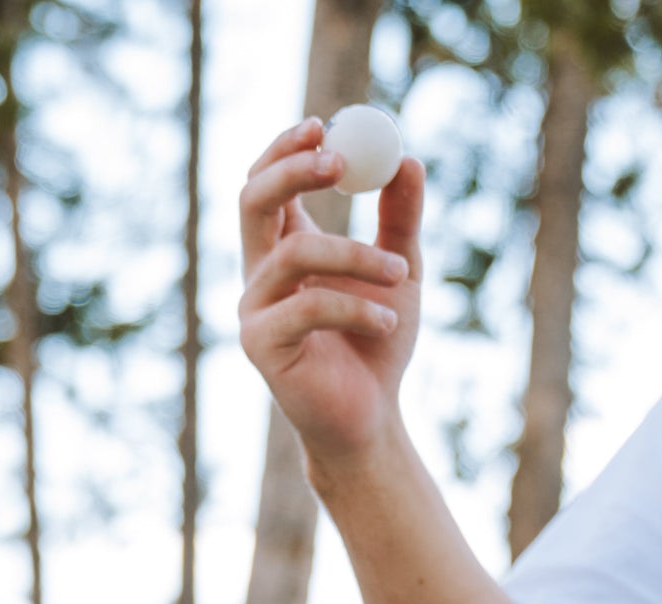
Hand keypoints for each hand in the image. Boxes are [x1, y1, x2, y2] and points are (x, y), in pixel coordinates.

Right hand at [238, 120, 424, 476]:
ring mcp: (255, 312)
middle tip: (338, 161)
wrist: (370, 419)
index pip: (267, 183)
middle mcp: (260, 275)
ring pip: (294, 253)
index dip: (285, 149)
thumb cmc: (378, 347)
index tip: (323, 125)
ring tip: (402, 273)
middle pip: (254, 201)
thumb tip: (408, 159)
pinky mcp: (262, 347)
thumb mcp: (401, 271)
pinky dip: (359, 308)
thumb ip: (400, 218)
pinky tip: (388, 322)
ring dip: (357, 256)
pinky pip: (310, 306)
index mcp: (284, 250)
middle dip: (291, 171)